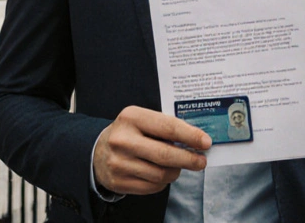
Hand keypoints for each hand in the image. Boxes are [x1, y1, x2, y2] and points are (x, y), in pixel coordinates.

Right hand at [92, 106, 211, 195]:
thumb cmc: (129, 133)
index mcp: (131, 117)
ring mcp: (119, 163)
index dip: (191, 136)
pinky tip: (162, 174)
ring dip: (176, 172)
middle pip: (165, 155)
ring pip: (161, 174)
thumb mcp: (142, 120)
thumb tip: (197, 141)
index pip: (168, 127)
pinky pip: (152, 187)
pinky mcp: (118, 182)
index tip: (206, 142)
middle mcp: (122, 140)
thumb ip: (166, 128)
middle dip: (189, 159)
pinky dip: (163, 182)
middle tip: (202, 161)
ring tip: (178, 166)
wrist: (98, 151)